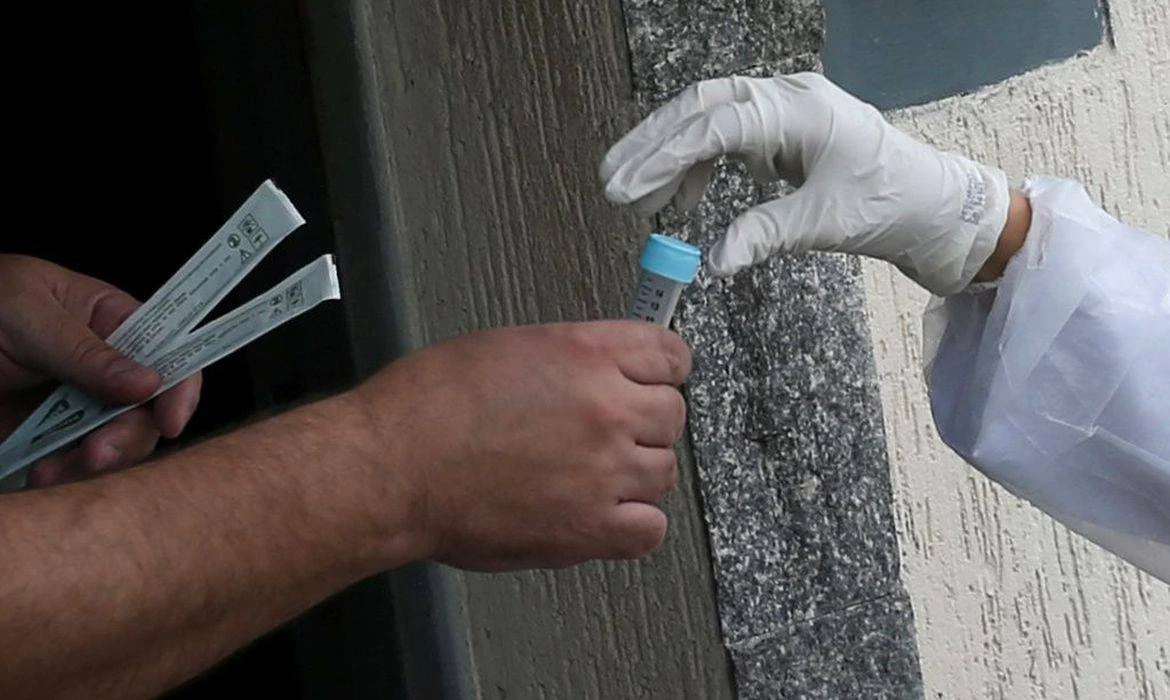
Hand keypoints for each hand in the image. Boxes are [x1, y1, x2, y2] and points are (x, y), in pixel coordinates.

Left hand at [0, 255, 201, 485]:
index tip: (170, 421)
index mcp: (110, 320)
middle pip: (151, 408)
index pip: (170, 350)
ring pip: (119, 442)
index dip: (181, 386)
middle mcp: (106, 365)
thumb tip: (149, 382)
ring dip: (96, 463)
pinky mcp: (49, 435)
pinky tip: (40, 473)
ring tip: (55, 469)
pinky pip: (77, 462)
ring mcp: (79, 403)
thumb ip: (84, 350)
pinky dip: (66, 475)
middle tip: (98, 453)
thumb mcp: (25, 313)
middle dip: (130, 435)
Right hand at [351, 321, 689, 570]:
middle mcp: (604, 408)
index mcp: (585, 353)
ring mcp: (602, 470)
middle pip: (671, 414)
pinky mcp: (588, 527)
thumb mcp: (507, 348)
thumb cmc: (427, 407)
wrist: (393, 468)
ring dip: (638, 472)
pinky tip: (606, 514)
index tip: (655, 380)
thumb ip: (569, 358)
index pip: (670, 355)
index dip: (663, 369)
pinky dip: (635, 524)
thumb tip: (601, 371)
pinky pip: (650, 529)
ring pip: (664, 471)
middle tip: (612, 431)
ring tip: (596, 475)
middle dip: (646, 421)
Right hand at [600, 72, 1012, 295]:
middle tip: (611, 182)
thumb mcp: (824, 223)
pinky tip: (686, 199)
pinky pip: (727, 136)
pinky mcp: (784, 129)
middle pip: (701, 107)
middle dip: (652, 144)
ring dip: (670, 154)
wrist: (932, 203)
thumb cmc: (888, 204)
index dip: (665, 157)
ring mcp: (785, 109)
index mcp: (799, 111)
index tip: (627, 188)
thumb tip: (713, 262)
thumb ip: (764, 236)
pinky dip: (699, 164)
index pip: (715, 126)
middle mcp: (787, 97)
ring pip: (708, 117)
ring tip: (639, 197)